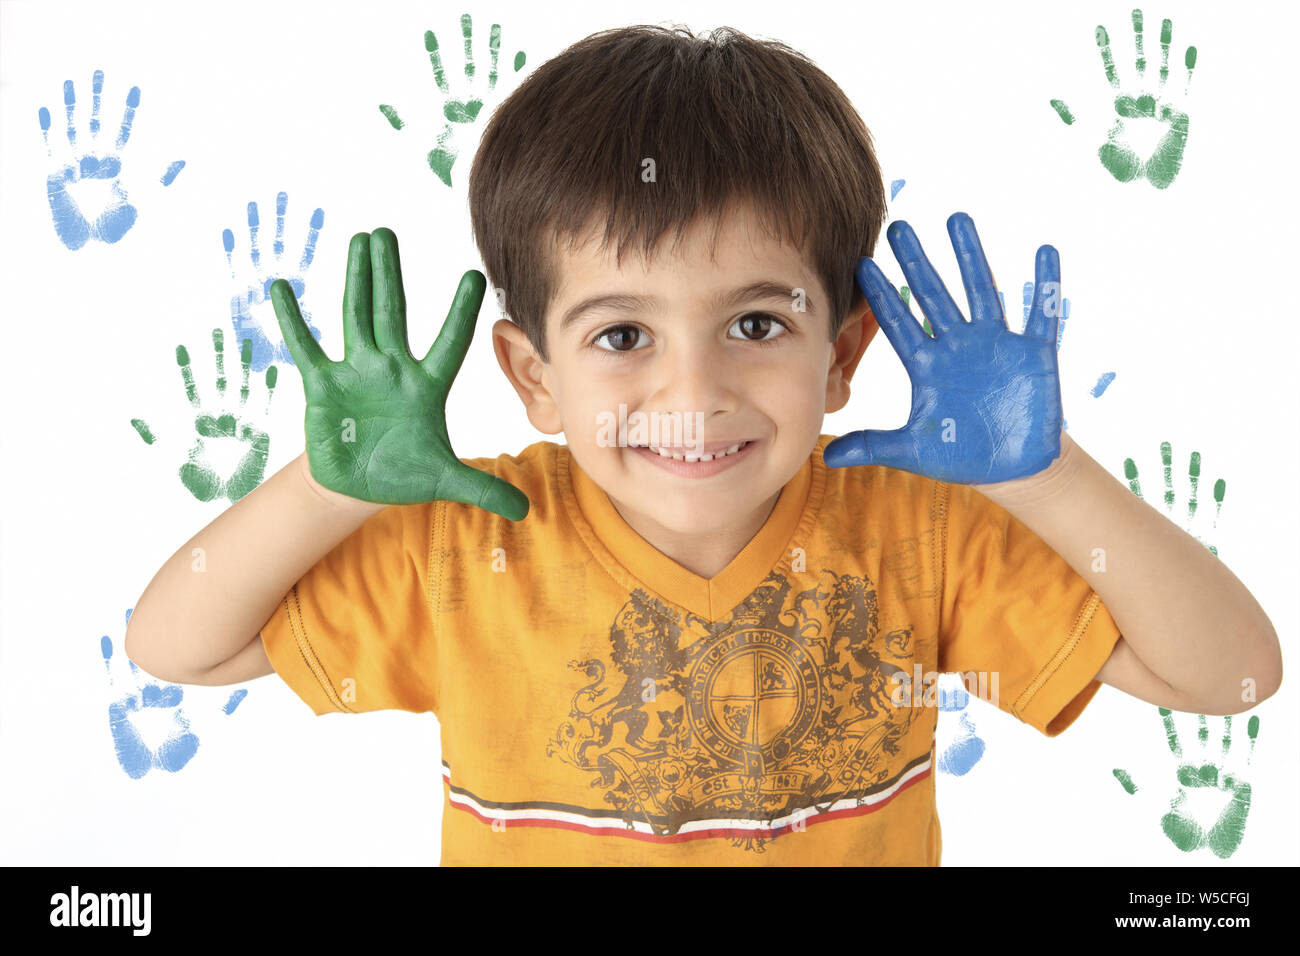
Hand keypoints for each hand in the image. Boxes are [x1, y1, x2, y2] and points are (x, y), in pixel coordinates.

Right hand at [270, 228, 528, 517]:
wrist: (358, 487)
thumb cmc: (404, 474)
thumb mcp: (446, 481)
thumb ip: (483, 490)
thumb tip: (525, 511)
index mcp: (427, 387)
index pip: (449, 343)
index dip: (459, 313)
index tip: (473, 277)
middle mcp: (392, 369)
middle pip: (393, 314)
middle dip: (390, 274)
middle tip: (387, 232)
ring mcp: (357, 372)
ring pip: (356, 317)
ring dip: (355, 280)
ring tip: (358, 241)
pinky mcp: (323, 385)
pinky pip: (307, 348)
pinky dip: (294, 321)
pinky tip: (282, 287)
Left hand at [824, 212, 1063, 484]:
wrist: (1010, 466)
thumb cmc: (960, 453)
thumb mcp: (912, 450)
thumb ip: (872, 445)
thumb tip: (827, 455)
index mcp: (928, 365)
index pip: (899, 324)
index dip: (882, 297)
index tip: (861, 266)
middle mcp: (958, 346)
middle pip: (933, 296)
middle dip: (917, 262)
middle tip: (898, 226)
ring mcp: (995, 345)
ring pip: (981, 291)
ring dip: (970, 257)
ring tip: (956, 219)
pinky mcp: (1033, 353)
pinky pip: (1041, 314)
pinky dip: (1045, 286)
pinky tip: (1044, 252)